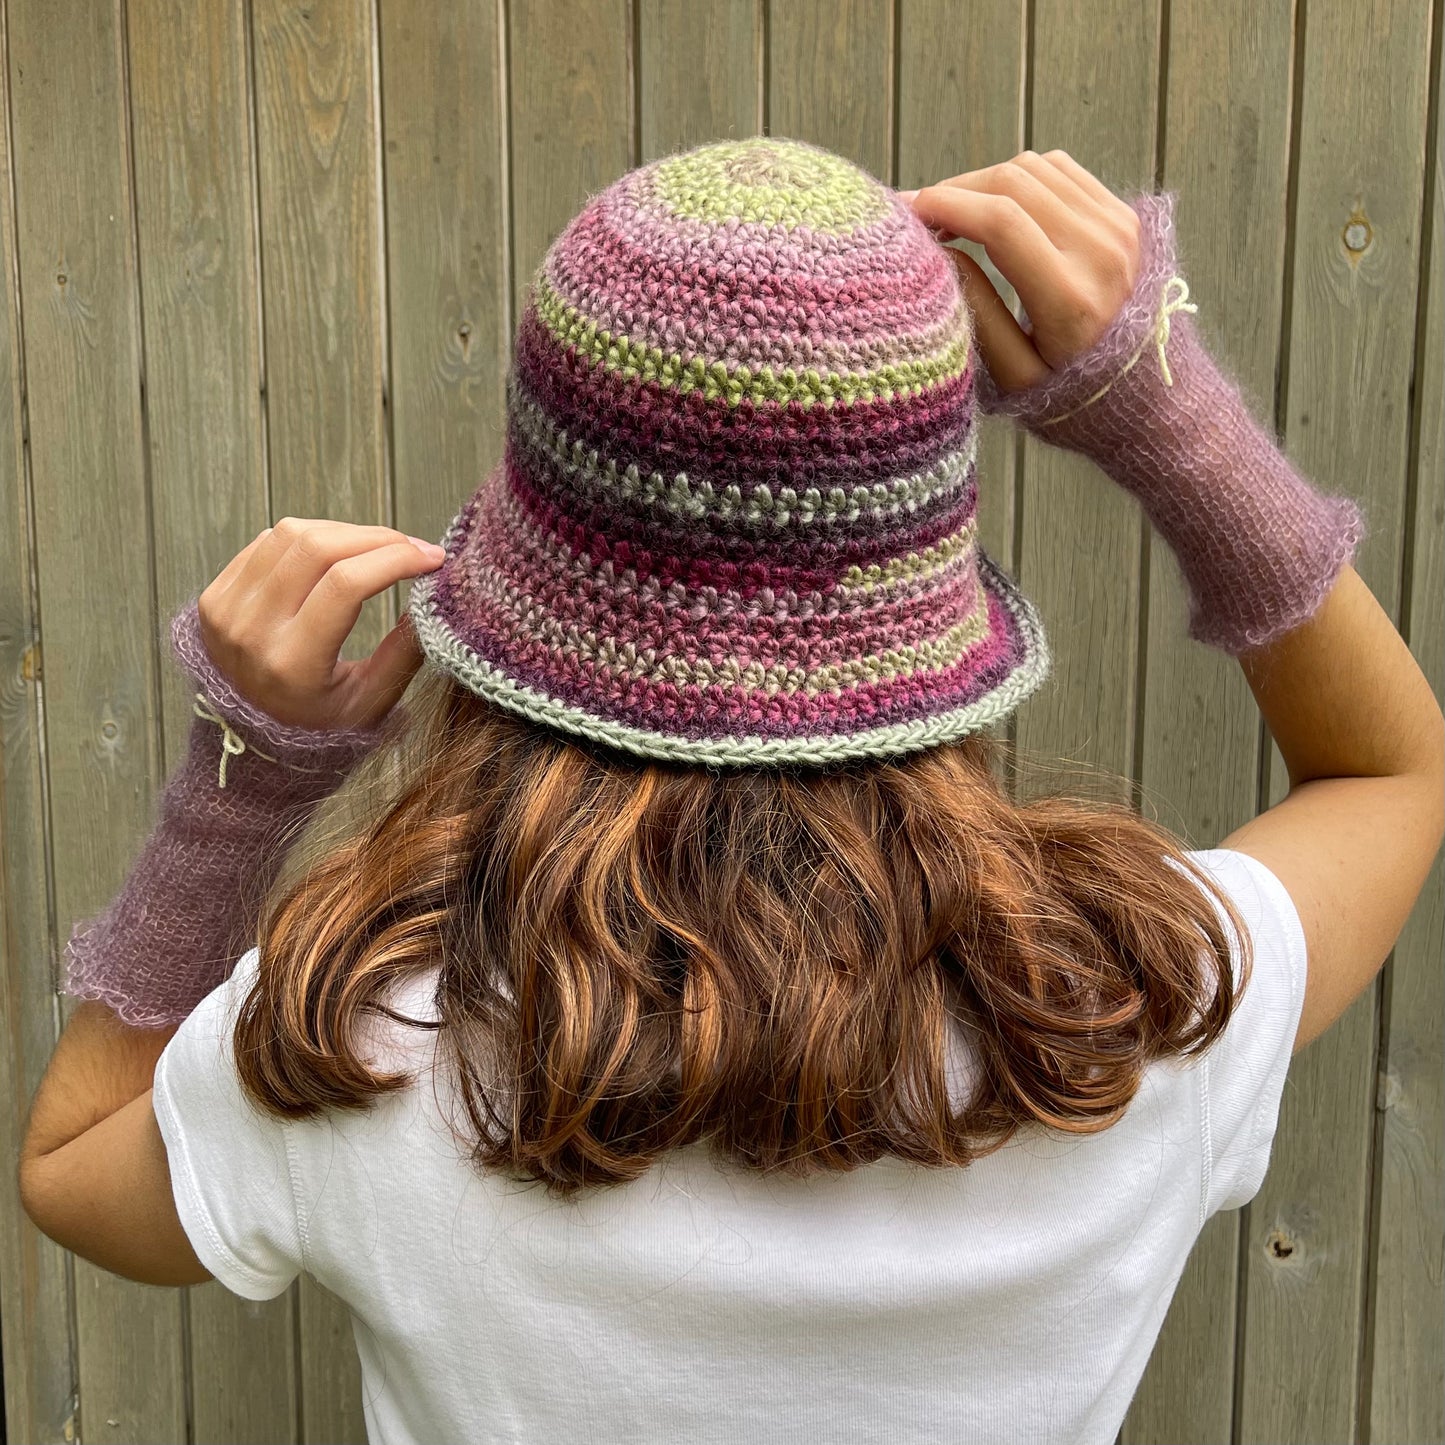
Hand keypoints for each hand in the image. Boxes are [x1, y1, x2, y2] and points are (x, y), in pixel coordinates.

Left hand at [196, 517, 445, 730]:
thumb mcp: (371, 702)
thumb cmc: (320, 726)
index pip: (346, 584)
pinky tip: (338, 553)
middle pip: (318, 548)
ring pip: (292, 534)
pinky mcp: (215, 596)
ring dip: (346, 532)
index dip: (395, 559)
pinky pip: (268, 542)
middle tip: (413, 547)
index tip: (432, 558)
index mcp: (293, 664)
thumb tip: (435, 595)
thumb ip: (405, 651)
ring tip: (379, 548)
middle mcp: (252, 632)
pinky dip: (311, 537)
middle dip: (378, 538)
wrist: (249, 743)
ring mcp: (227, 610)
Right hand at [902, 150, 1140, 393]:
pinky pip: (1060, 172)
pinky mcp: (1123, 216)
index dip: (945, 205)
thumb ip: (979, 315)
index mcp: (1071, 297)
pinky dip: (1019, 180)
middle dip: (956, 190)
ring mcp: (1117, 226)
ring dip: (984, 183)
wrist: (1150, 395)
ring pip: (1034, 169)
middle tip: (921, 215)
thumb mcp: (1017, 378)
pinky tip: (996, 208)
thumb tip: (941, 252)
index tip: (907, 212)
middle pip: (1013, 183)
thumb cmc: (1075, 398)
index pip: (1000, 222)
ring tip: (955, 215)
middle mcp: (1100, 250)